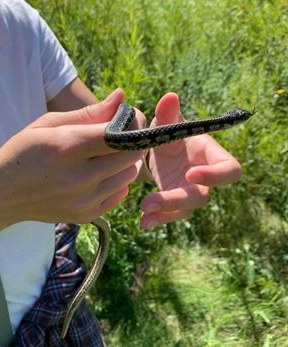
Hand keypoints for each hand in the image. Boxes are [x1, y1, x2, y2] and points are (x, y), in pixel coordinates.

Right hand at [0, 89, 144, 253]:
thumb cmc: (22, 153)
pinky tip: (99, 174)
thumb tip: (121, 97)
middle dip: (133, 139)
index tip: (131, 116)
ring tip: (105, 154)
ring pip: (130, 174)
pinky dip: (117, 180)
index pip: (119, 134)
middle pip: (131, 155)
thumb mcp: (47, 125)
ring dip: (125, 160)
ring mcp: (85, 201)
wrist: (1, 196)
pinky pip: (121, 193)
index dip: (132, 122)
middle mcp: (79, 178)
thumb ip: (88, 113)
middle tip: (122, 133)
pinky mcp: (87, 215)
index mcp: (67, 148)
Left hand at [140, 93, 241, 228]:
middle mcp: (204, 178)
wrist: (162, 148)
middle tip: (149, 202)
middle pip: (201, 197)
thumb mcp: (168, 122)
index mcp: (210, 155)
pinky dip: (157, 219)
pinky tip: (143, 222)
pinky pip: (170, 215)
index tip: (190, 174)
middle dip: (177, 201)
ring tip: (144, 221)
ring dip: (165, 216)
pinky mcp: (174, 203)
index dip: (215, 176)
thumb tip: (169, 97)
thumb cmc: (171, 132)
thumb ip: (169, 114)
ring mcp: (189, 192)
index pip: (229, 170)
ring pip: (185, 210)